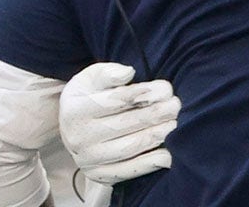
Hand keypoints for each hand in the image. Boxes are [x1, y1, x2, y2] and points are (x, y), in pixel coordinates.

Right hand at [58, 62, 179, 184]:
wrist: (73, 129)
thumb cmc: (89, 96)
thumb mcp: (91, 78)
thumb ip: (109, 72)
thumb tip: (129, 73)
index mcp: (75, 111)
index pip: (113, 101)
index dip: (142, 93)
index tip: (165, 88)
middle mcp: (78, 138)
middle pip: (125, 124)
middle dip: (156, 113)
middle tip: (176, 104)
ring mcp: (89, 160)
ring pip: (130, 148)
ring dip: (157, 135)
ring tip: (175, 122)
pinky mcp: (100, 176)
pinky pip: (130, 170)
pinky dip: (151, 162)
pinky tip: (169, 152)